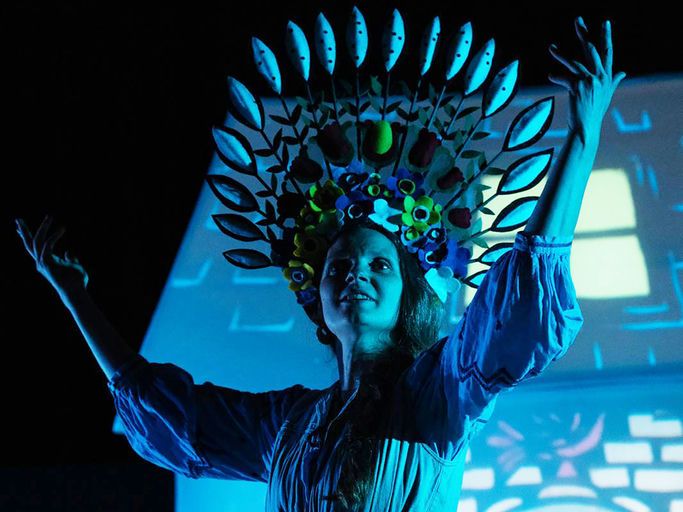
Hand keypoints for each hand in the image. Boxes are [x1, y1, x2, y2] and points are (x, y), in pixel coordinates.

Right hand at [15, 214, 89, 296]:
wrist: (75, 292)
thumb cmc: (76, 281)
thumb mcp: (74, 266)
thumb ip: (69, 259)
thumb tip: (69, 252)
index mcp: (45, 262)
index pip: (33, 247)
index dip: (26, 237)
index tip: (19, 228)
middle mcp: (40, 262)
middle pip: (28, 244)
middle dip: (24, 231)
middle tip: (18, 219)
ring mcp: (42, 263)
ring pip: (36, 241)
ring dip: (43, 227)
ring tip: (49, 216)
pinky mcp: (47, 263)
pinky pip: (47, 245)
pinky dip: (54, 236)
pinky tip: (62, 228)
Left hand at [548, 16, 626, 144]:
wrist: (586, 128)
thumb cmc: (593, 113)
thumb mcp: (606, 95)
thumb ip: (613, 81)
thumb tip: (624, 72)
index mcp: (607, 76)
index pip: (607, 52)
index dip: (606, 36)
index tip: (605, 23)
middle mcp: (600, 76)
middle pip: (591, 50)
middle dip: (583, 34)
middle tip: (577, 20)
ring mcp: (590, 81)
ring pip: (573, 62)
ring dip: (560, 55)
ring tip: (551, 48)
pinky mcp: (578, 87)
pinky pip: (564, 77)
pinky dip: (556, 76)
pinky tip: (550, 76)